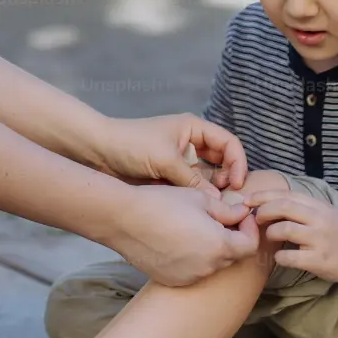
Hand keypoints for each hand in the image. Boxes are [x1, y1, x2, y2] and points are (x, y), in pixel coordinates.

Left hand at [97, 113, 247, 195]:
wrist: (99, 152)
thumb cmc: (131, 145)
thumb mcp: (165, 160)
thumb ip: (193, 180)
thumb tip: (217, 200)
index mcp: (193, 128)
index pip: (229, 143)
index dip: (238, 163)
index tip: (238, 184)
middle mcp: (190, 143)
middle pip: (222, 161)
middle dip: (228, 178)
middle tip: (228, 198)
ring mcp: (180, 160)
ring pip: (208, 176)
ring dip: (214, 190)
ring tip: (216, 206)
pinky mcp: (170, 176)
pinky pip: (192, 186)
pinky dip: (198, 196)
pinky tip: (200, 208)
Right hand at [109, 185, 259, 285]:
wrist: (123, 219)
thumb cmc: (162, 203)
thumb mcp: (199, 199)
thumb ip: (226, 210)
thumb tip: (241, 214)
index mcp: (219, 246)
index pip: (250, 245)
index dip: (250, 229)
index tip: (241, 216)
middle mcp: (207, 268)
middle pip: (231, 255)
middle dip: (230, 237)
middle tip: (216, 218)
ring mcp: (189, 277)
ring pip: (210, 264)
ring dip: (210, 249)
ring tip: (192, 228)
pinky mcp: (171, 280)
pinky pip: (191, 271)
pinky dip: (191, 258)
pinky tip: (175, 241)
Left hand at [245, 189, 337, 282]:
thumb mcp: (322, 212)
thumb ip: (299, 206)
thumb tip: (265, 202)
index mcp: (318, 205)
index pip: (285, 194)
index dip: (262, 196)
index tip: (247, 200)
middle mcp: (319, 219)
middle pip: (282, 207)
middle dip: (263, 211)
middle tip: (256, 219)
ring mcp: (319, 240)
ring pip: (284, 229)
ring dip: (270, 233)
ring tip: (270, 237)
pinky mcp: (319, 261)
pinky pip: (289, 257)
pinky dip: (279, 256)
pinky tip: (280, 256)